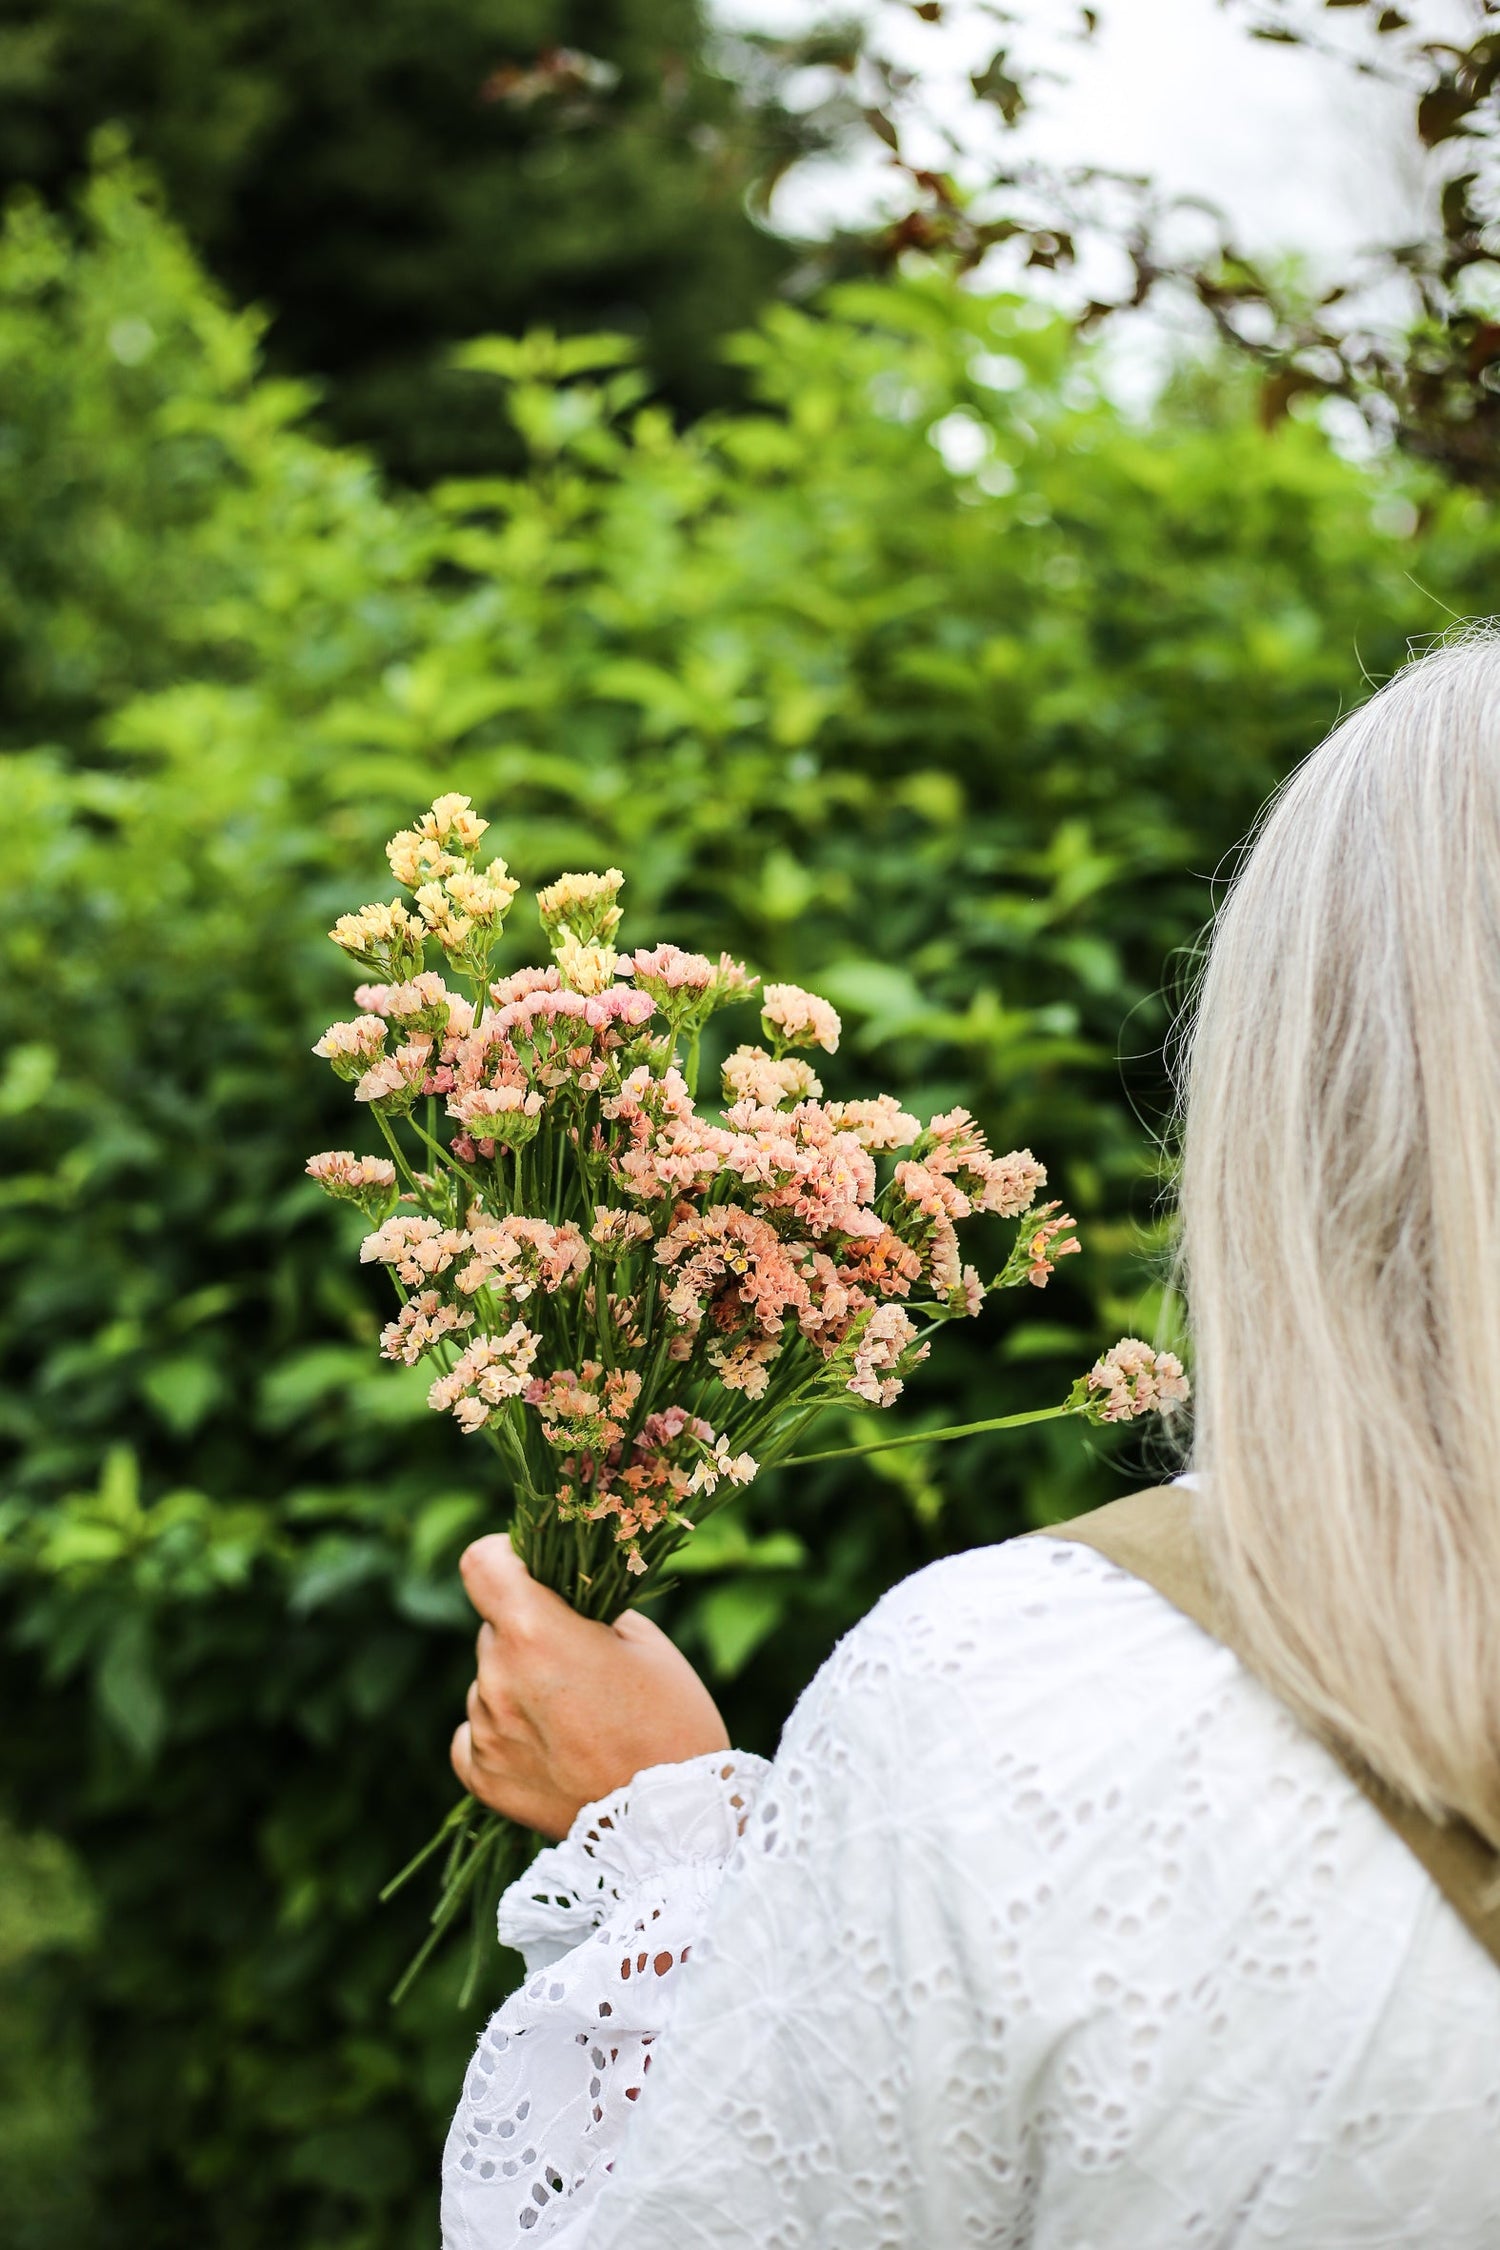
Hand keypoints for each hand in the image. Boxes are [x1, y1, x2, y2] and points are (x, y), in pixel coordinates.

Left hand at [451, 1533, 730, 1839]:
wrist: (675, 1823)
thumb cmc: (672, 1720)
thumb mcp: (644, 1639)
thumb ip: (586, 1607)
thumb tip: (557, 1594)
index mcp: (535, 1631)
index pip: (481, 1563)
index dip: (507, 1558)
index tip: (534, 1575)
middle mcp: (497, 1677)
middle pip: (494, 1628)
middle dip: (529, 1632)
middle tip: (580, 1665)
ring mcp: (486, 1730)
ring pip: (489, 1681)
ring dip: (520, 1686)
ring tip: (576, 1719)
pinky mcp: (482, 1776)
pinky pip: (476, 1733)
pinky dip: (504, 1732)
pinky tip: (548, 1748)